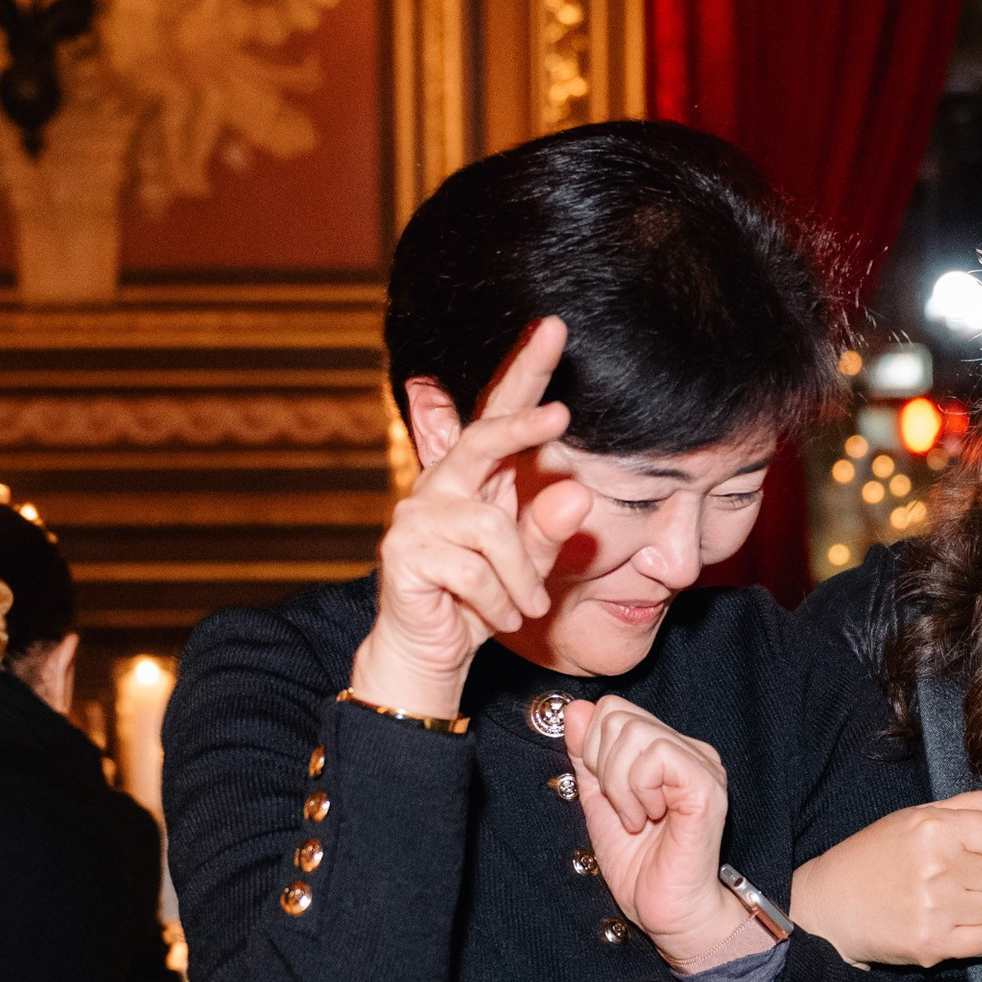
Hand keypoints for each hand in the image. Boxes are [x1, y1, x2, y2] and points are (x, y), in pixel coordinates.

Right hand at [350, 320, 590, 715]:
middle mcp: (441, 485)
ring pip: (491, 529)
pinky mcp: (404, 553)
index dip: (525, 371)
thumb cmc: (482, 601)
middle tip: (561, 413)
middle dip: (521, 424)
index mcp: (474, 478)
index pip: (499, 413)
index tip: (555, 329)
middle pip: (481, 438)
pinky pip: (473, 570)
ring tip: (528, 607)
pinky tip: (502, 617)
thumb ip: (549, 528)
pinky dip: (499, 601)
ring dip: (521, 576)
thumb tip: (577, 490)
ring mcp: (418, 516)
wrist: (431, 652)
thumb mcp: (529, 565)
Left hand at [566, 693, 762, 974]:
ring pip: (635, 732)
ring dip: (619, 783)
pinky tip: (648, 818)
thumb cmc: (641, 867)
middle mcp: (688, 750)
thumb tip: (574, 710)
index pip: (612, 709)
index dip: (591, 749)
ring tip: (635, 818)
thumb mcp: (598, 803)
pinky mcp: (706, 785)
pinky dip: (638, 789)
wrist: (668, 913)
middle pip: (618, 715)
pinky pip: (658, 756)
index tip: (605, 795)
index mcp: (665, 751)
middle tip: (621, 809)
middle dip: (601, 766)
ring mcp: (701, 765)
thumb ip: (586, 757)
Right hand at [790, 791, 981, 964]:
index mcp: (935, 828)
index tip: (966, 848)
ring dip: (978, 906)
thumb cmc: (873, 857)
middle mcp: (938, 866)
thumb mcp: (918, 817)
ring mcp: (936, 908)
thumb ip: (976, 806)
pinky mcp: (932, 944)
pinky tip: (946, 924)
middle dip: (981, 875)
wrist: (829, 907)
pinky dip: (972, 935)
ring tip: (943, 901)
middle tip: (946, 877)